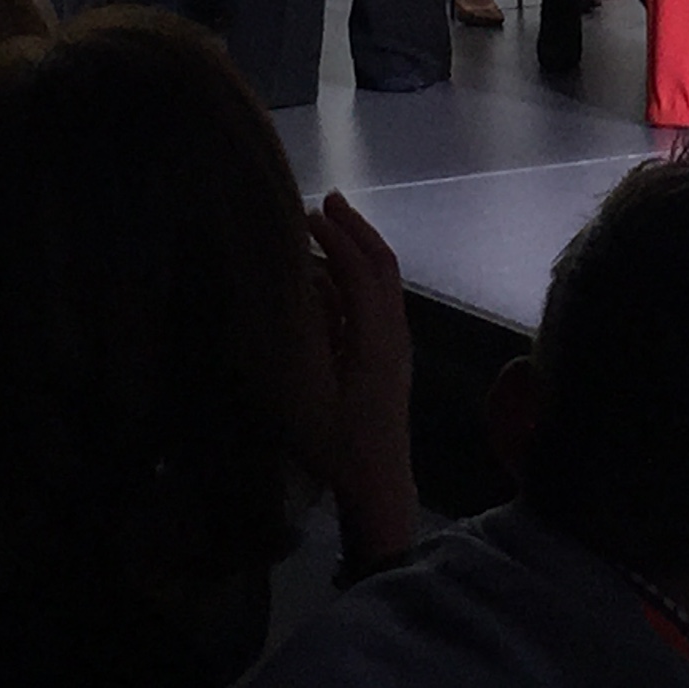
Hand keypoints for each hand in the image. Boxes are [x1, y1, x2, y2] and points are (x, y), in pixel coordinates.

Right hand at [309, 192, 416, 565]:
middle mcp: (392, 333)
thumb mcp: (307, 392)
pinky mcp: (388, 360)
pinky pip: (377, 303)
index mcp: (375, 336)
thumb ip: (302, 336)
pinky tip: (328, 282)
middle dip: (356, 229)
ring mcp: (395, 346)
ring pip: (383, 283)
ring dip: (358, 250)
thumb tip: (294, 286)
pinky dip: (356, 279)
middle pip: (383, 266)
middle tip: (328, 201)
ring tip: (327, 229)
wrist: (377, 487)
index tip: (307, 214)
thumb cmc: (337, 444)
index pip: (361, 270)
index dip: (336, 238)